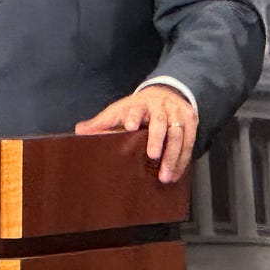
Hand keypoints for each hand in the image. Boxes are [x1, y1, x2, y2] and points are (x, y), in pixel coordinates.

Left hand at [75, 84, 195, 183]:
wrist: (166, 93)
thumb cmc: (137, 108)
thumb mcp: (119, 111)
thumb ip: (101, 123)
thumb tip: (79, 131)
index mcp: (140, 104)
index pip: (136, 109)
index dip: (133, 116)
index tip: (129, 126)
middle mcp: (160, 106)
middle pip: (160, 122)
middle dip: (157, 139)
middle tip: (152, 155)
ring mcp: (176, 113)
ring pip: (178, 134)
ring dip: (172, 156)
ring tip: (164, 176)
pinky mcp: (190, 120)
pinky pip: (189, 141)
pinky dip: (183, 159)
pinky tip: (175, 174)